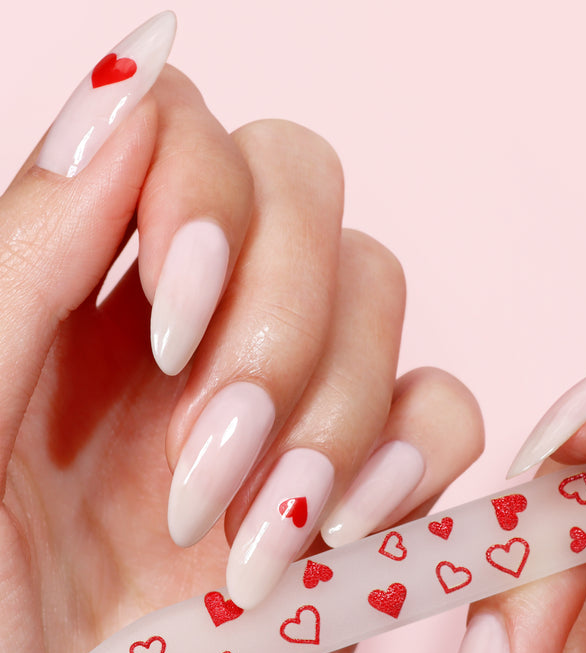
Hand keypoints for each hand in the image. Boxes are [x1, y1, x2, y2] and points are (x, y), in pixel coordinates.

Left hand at [1, 19, 482, 652]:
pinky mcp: (369, 495)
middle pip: (307, 193)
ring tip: (256, 521)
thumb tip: (122, 86)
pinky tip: (335, 534)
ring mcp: (293, 411)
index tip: (165, 301)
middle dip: (282, 307)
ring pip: (382, 295)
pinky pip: (445, 411)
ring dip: (334, 404)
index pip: (193, 133)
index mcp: (88, 301)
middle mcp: (198, 336)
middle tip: (214, 430)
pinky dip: (411, 460)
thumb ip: (30, 251)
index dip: (202, 187)